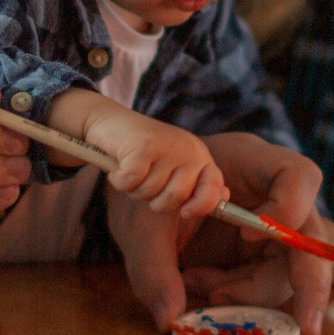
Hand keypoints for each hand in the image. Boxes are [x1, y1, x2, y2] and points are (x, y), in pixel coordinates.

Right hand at [66, 97, 227, 218]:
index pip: (214, 189)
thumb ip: (198, 183)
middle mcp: (188, 149)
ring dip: (134, 189)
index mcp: (199, 156)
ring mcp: (167, 146)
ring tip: (132, 169)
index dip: (201, 206)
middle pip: (176, 197)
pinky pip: (131, 182)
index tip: (185, 212)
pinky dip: (120, 181)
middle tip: (144, 180)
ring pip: (150, 192)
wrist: (110, 121)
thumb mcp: (175, 167)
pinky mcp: (143, 146)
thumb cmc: (143, 151)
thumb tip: (223, 199)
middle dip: (155, 199)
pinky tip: (118, 166)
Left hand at [109, 133, 333, 334]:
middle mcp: (273, 193)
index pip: (300, 176)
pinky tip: (201, 286)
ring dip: (251, 293)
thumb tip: (169, 319)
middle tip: (306, 329)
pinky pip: (265, 284)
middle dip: (310, 286)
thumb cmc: (143, 190)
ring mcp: (271, 225)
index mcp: (252, 161)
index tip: (245, 235)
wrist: (138, 193)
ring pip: (290, 270)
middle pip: (311, 236)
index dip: (287, 210)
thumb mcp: (140, 223)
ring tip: (200, 286)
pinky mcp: (259, 253)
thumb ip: (153, 267)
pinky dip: (237, 296)